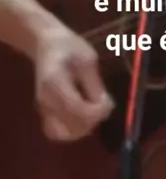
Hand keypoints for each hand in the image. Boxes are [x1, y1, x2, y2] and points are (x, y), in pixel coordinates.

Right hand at [34, 24, 113, 140]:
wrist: (46, 44)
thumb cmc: (69, 46)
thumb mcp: (88, 59)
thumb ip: (95, 85)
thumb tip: (106, 107)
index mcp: (55, 83)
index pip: (77, 109)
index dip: (97, 111)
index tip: (110, 102)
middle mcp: (45, 100)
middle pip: (71, 125)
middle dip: (93, 119)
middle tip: (104, 104)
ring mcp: (42, 108)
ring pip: (64, 133)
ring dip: (84, 127)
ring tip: (95, 110)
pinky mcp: (43, 113)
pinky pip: (57, 132)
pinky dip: (71, 131)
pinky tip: (83, 117)